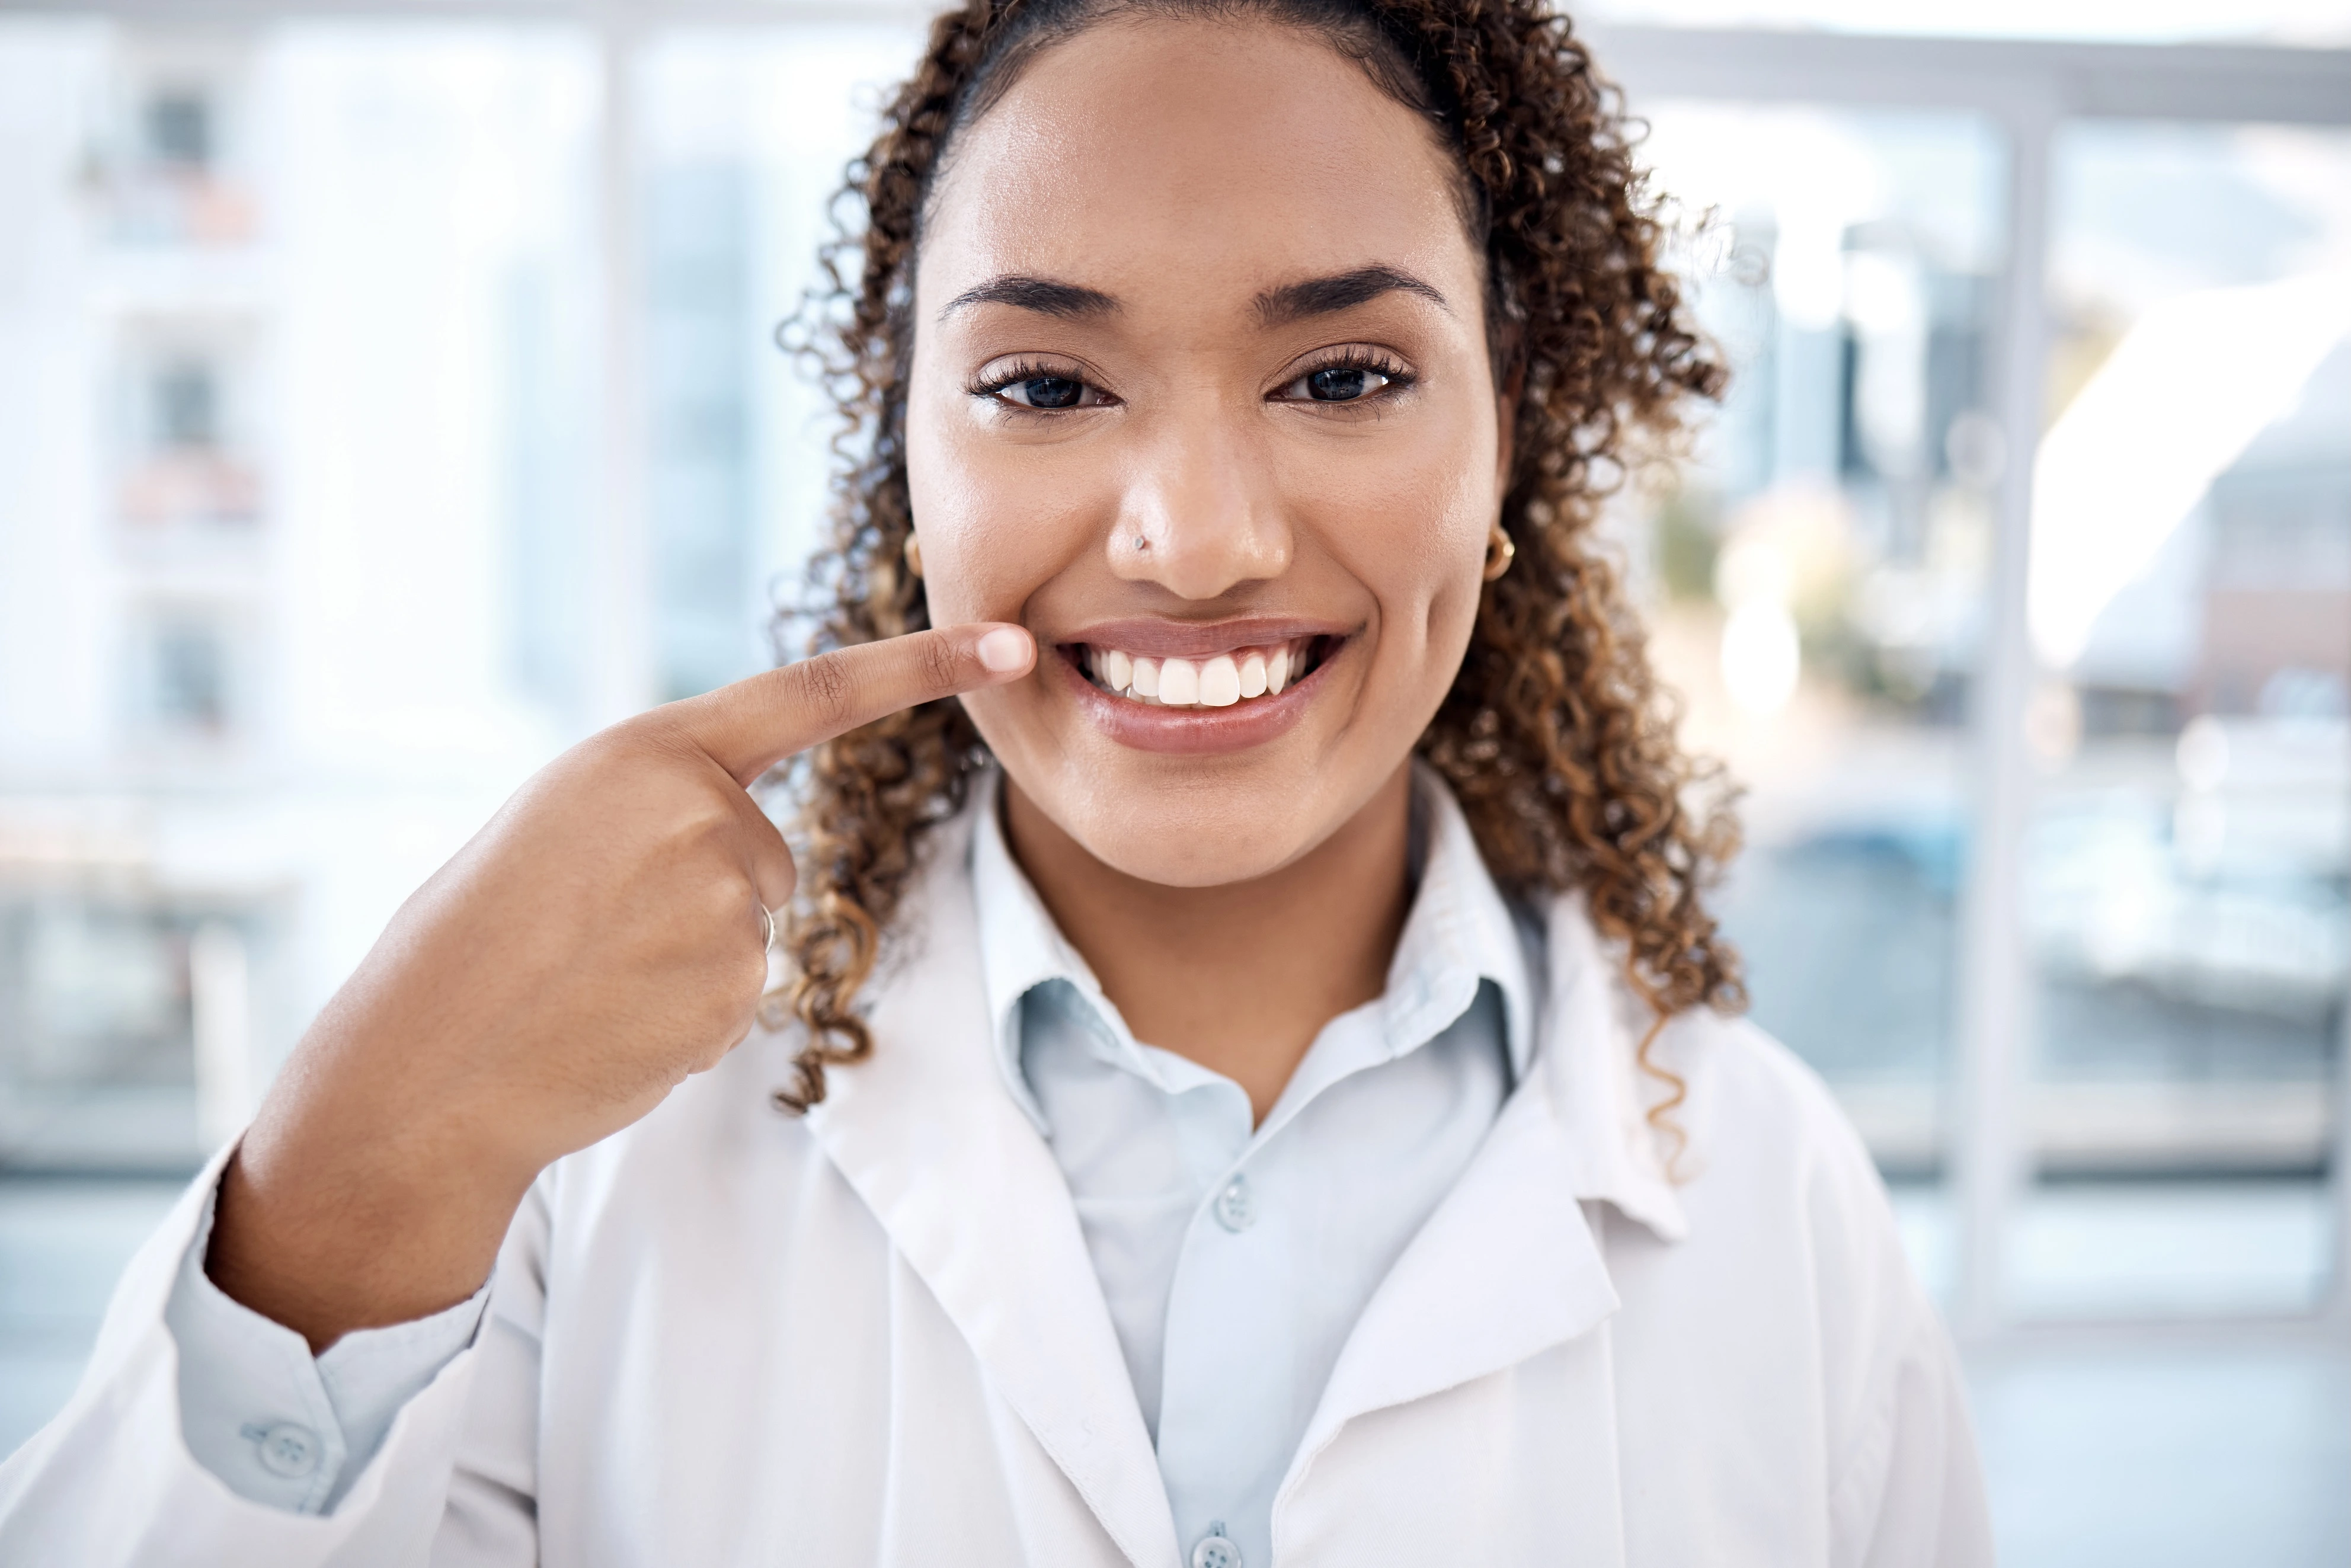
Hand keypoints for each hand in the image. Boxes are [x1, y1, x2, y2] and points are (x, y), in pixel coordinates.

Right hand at [208, 624, 1034, 1346]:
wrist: (425, 1059)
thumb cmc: (478, 936)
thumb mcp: (561, 821)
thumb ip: (660, 802)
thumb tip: (744, 833)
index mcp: (648, 752)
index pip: (811, 693)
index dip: (922, 666)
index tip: (1013, 644)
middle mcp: (698, 812)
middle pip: (765, 855)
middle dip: (705, 897)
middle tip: (592, 931)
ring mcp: (720, 904)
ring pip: (750, 931)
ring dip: (688, 963)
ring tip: (590, 977)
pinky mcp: (730, 989)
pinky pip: (735, 1001)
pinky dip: (683, 1019)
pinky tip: (610, 1023)